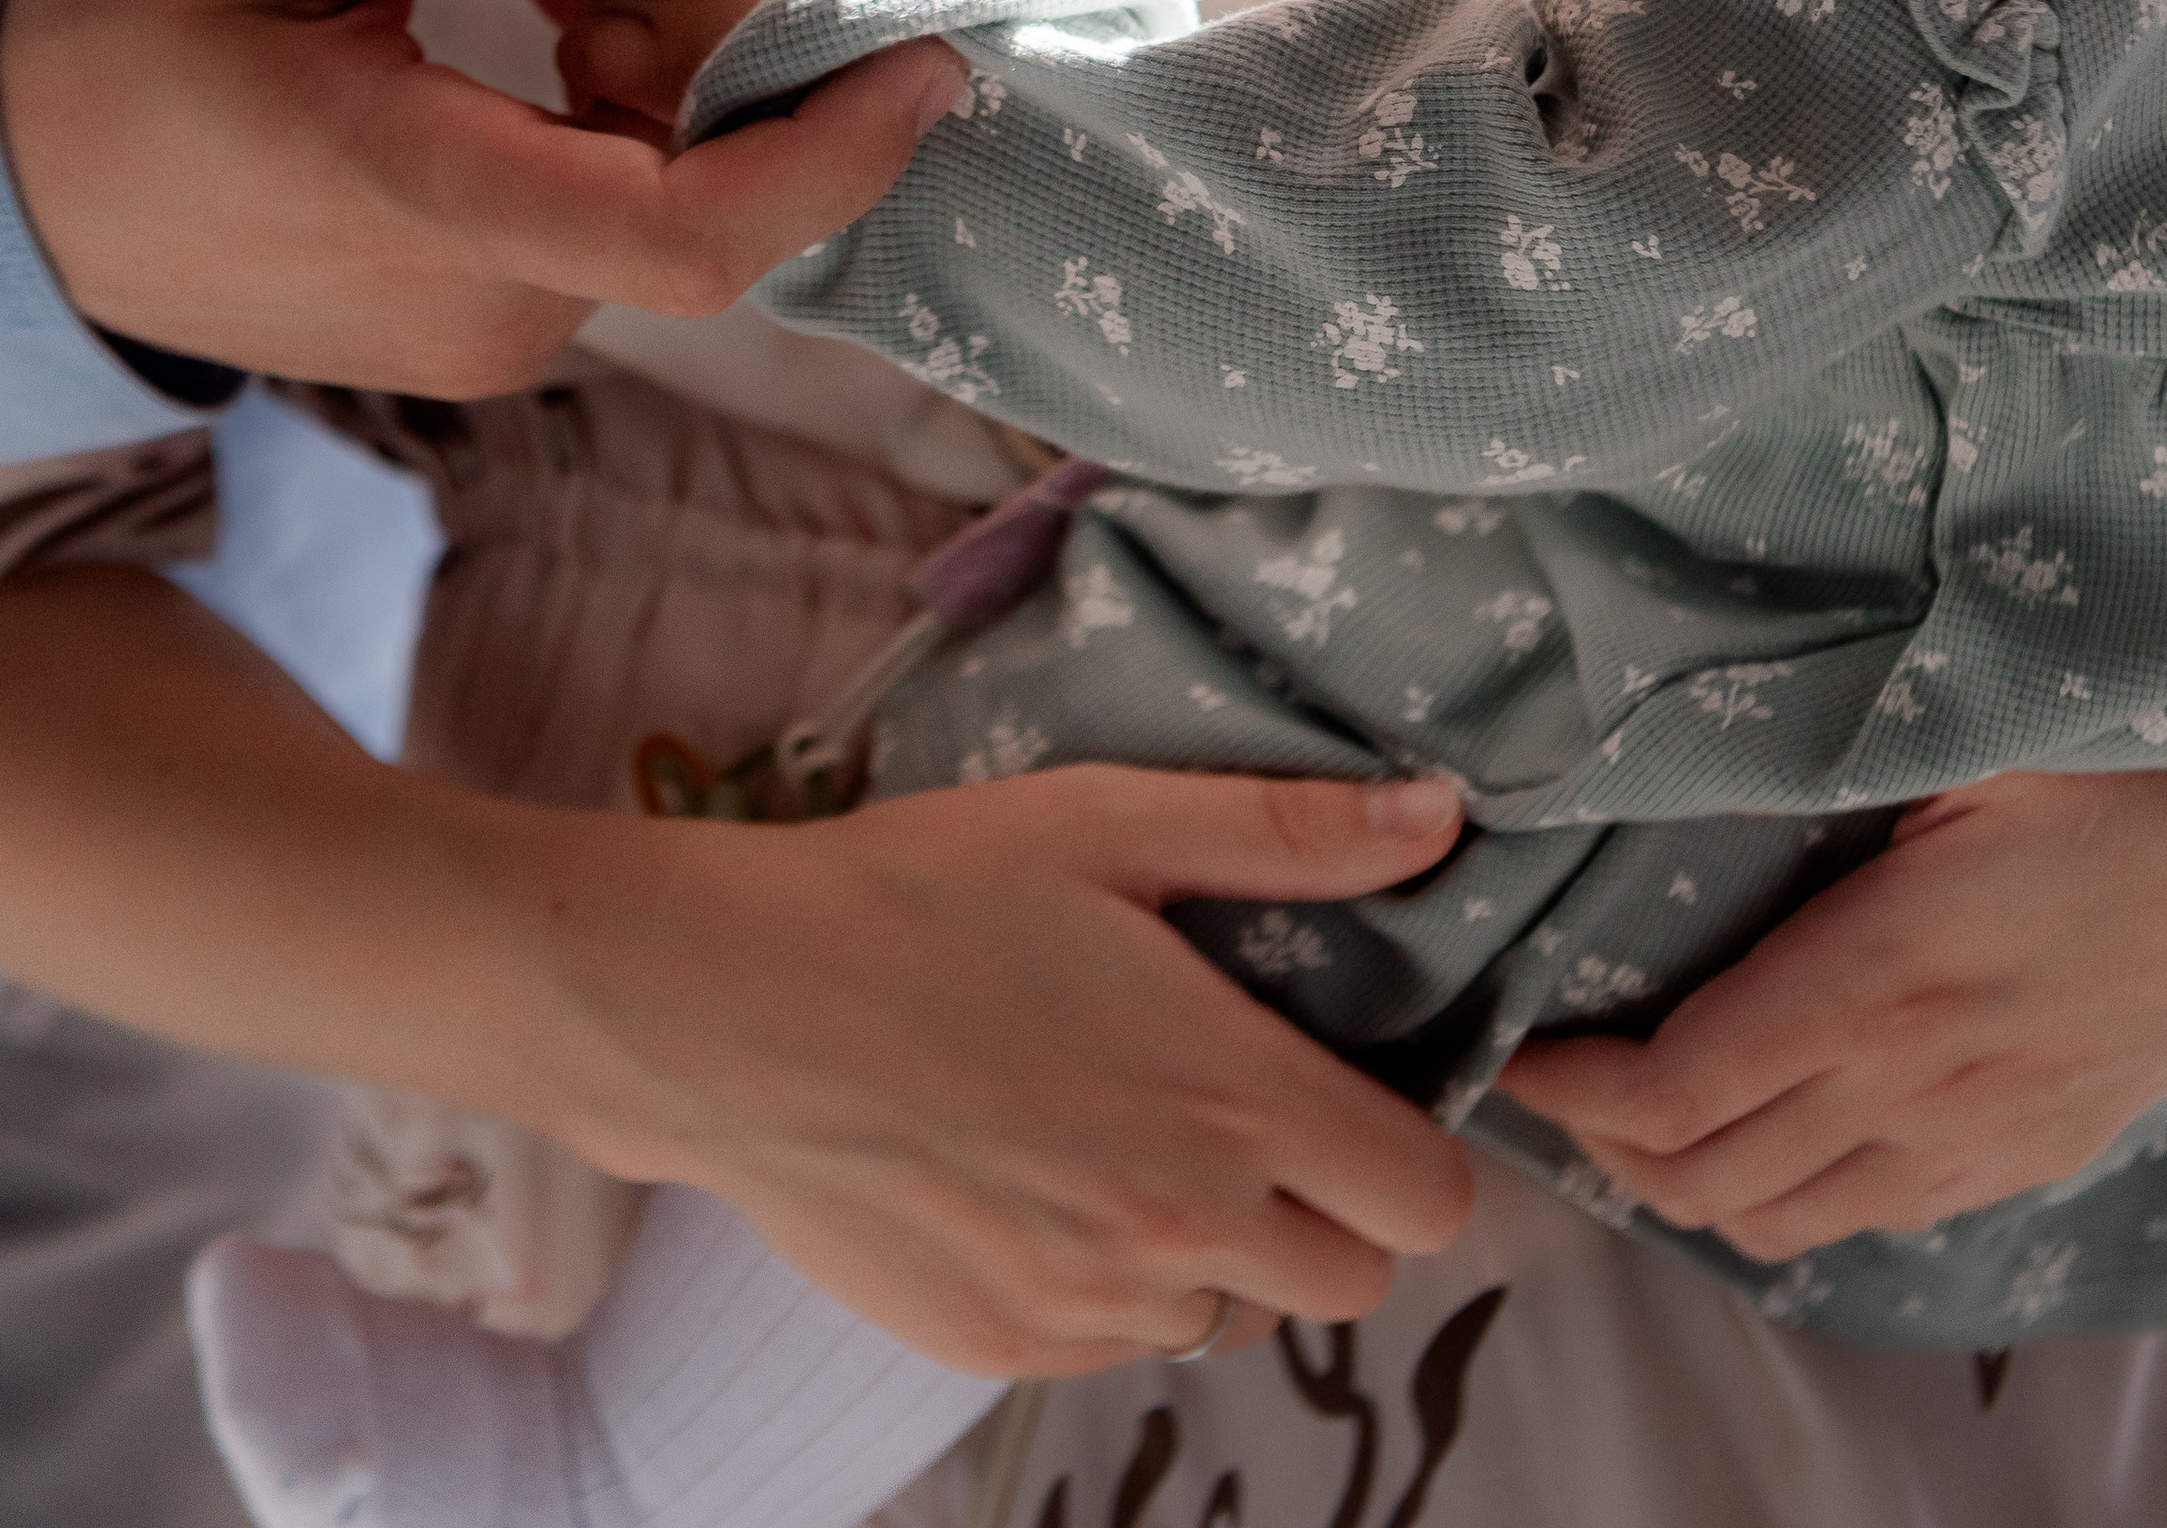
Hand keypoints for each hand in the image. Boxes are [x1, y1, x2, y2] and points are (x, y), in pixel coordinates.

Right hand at [0, 0, 962, 392]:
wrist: (6, 185)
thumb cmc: (127, 25)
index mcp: (423, 203)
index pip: (694, 231)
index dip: (839, 146)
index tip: (931, 46)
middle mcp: (488, 304)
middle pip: (710, 175)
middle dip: (765, 13)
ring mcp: (493, 327)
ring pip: (673, 178)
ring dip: (702, 36)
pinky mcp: (490, 313)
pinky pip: (621, 192)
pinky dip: (647, 78)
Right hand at [507, 762, 1476, 1373]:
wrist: (728, 1011)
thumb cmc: (918, 893)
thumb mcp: (1106, 822)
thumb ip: (1287, 833)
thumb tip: (1437, 819)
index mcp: (1231, 1100)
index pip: (1429, 1200)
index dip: (1410, 1144)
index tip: (1347, 1084)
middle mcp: (1181, 1230)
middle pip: (1352, 1281)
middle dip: (1328, 1204)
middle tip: (1243, 1106)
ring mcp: (1090, 1306)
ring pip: (1234, 1320)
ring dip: (1220, 1250)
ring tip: (1129, 1133)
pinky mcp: (1004, 1347)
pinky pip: (1119, 1344)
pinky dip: (1113, 1283)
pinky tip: (1041, 1177)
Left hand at [1499, 733, 2166, 1258]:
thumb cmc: (2111, 774)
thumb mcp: (1946, 742)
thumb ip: (1811, 755)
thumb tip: (1682, 729)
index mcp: (1869, 982)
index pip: (1673, 1091)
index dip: (1572, 1091)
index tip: (1515, 1049)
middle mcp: (1907, 1089)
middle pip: (1704, 1178)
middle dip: (1603, 1149)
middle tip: (1551, 1082)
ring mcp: (1969, 1141)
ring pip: (1780, 1222)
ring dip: (1685, 1186)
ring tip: (1632, 1117)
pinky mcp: (2021, 1158)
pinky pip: (1867, 1217)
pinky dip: (1781, 1195)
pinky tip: (1761, 1128)